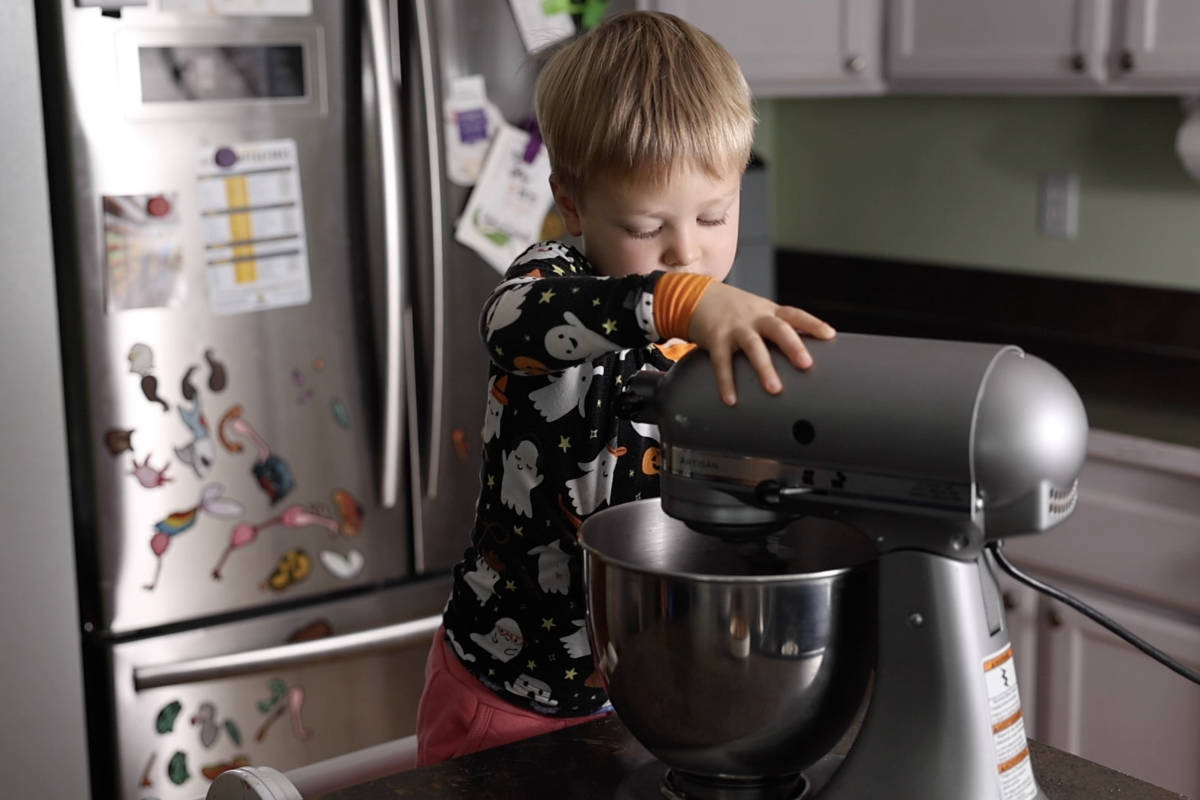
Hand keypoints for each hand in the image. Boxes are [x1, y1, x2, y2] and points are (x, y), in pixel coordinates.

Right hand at [686, 282, 834, 405]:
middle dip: (793, 346)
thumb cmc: (734, 310)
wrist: (697, 296)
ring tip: (775, 389)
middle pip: (777, 329)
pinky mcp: (715, 338)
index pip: (795, 315)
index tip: (830, 335)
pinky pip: (722, 362)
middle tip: (806, 364)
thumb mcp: (758, 312)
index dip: (813, 324)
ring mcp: (735, 328)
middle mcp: (754, 318)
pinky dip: (726, 382)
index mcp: (769, 312)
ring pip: (753, 346)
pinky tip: (731, 400)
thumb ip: (777, 329)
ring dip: (764, 368)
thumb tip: (802, 358)